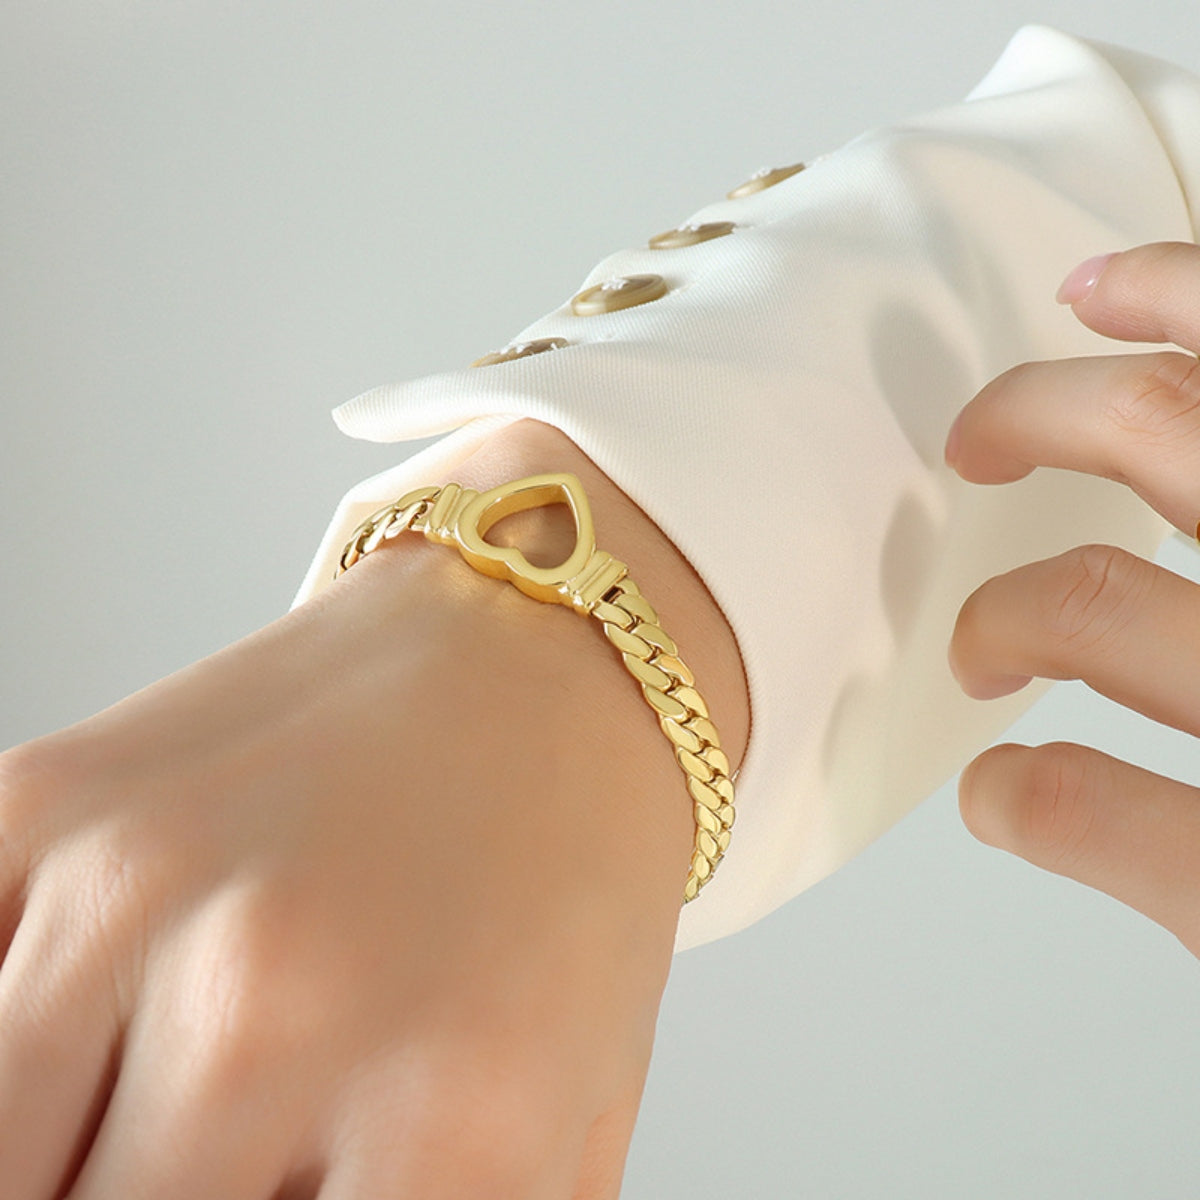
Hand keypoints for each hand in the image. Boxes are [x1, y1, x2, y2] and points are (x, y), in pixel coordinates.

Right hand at [0, 418, 748, 1198]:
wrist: (536, 659)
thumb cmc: (566, 876)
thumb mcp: (562, 1118)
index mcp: (451, 1110)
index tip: (286, 1196)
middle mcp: (275, 998)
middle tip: (226, 1152)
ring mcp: (141, 881)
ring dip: (71, 1149)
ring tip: (163, 1106)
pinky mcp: (50, 799)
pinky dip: (21, 1036)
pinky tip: (106, 1011)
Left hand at [944, 240, 1199, 957]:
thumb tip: (1191, 410)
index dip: (1181, 290)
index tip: (1093, 287)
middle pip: (1164, 429)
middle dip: (1034, 412)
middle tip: (976, 439)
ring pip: (1096, 607)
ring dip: (1005, 616)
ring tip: (981, 652)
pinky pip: (1090, 810)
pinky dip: (1024, 795)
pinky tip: (1005, 794)